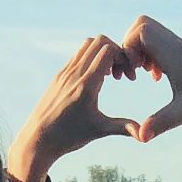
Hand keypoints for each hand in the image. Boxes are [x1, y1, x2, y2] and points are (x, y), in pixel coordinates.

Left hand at [9, 36, 138, 181]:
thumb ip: (123, 127)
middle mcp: (74, 73)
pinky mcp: (59, 76)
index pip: (107, 50)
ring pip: (86, 45)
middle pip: (98, 41)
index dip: (123, 57)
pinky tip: (95, 80)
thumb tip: (144, 135)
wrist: (37, 140)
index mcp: (86, 84)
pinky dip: (90, 59)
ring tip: (109, 75)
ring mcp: (64, 72)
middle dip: (115, 51)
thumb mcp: (99, 131)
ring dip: (101, 53)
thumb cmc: (69, 137)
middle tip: (120, 72)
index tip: (127, 76)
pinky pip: (77, 56)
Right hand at [120, 16, 181, 142]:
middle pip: (142, 24)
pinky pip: (162, 43)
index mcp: (173, 53)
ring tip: (146, 74)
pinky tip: (160, 76)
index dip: (128, 48)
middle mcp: (176, 45)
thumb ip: (160, 123)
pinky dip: (154, 55)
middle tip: (135, 69)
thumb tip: (140, 137)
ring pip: (152, 33)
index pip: (140, 31)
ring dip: (142, 51)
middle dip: (130, 45)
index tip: (134, 73)